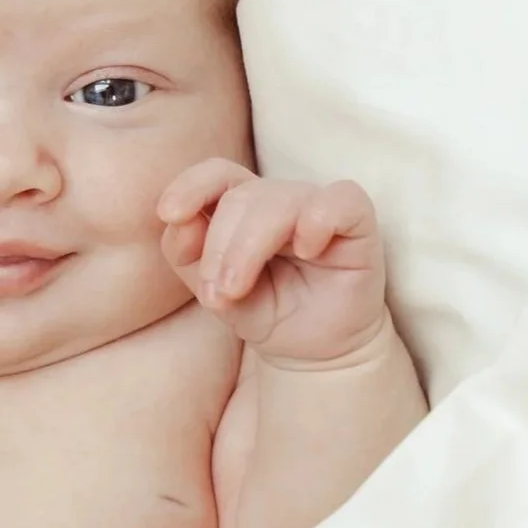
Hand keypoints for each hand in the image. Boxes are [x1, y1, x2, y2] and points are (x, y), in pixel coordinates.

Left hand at [158, 159, 394, 368]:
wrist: (316, 352)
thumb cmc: (270, 315)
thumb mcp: (216, 294)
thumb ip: (188, 258)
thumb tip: (177, 223)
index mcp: (244, 208)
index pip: (218, 174)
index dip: (192, 185)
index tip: (169, 214)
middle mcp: (280, 201)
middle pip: (241, 196)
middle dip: (219, 246)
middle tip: (217, 294)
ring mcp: (319, 208)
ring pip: (280, 200)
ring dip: (249, 246)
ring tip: (238, 289)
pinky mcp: (357, 224)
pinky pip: (341, 200)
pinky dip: (317, 220)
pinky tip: (307, 251)